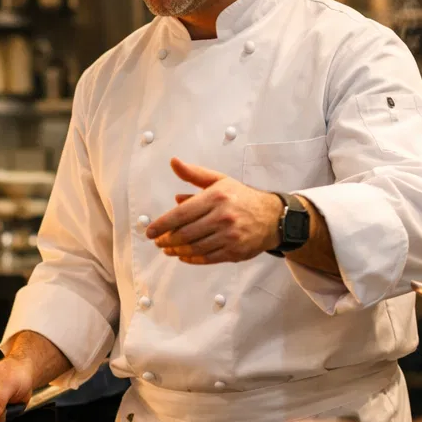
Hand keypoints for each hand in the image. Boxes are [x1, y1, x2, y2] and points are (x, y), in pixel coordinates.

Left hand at [145, 158, 284, 263]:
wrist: (272, 217)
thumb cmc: (241, 197)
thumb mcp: (219, 181)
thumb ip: (194, 174)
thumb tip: (173, 162)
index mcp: (216, 197)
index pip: (181, 214)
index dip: (162, 225)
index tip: (150, 232)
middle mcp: (223, 217)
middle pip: (185, 234)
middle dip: (167, 240)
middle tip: (158, 242)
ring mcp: (230, 236)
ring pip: (194, 248)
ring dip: (177, 250)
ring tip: (168, 249)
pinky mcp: (235, 251)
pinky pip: (207, 258)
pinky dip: (191, 259)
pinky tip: (183, 255)